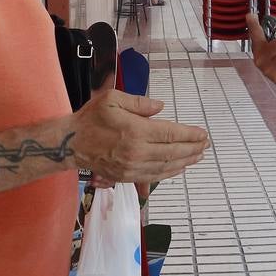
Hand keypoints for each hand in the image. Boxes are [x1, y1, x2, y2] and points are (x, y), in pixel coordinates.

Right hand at [69, 89, 208, 183]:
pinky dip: (170, 172)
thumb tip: (161, 107)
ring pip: (167, 166)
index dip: (190, 135)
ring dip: (185, 162)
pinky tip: (179, 167)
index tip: (203, 134)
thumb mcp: (113, 99)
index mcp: (136, 131)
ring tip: (198, 156)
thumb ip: (140, 103)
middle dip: (193, 148)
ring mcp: (132, 167)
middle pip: (173, 152)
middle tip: (206, 145)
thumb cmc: (91, 118)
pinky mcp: (127, 177)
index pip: (171, 133)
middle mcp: (137, 151)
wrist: (70, 143)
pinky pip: (154, 176)